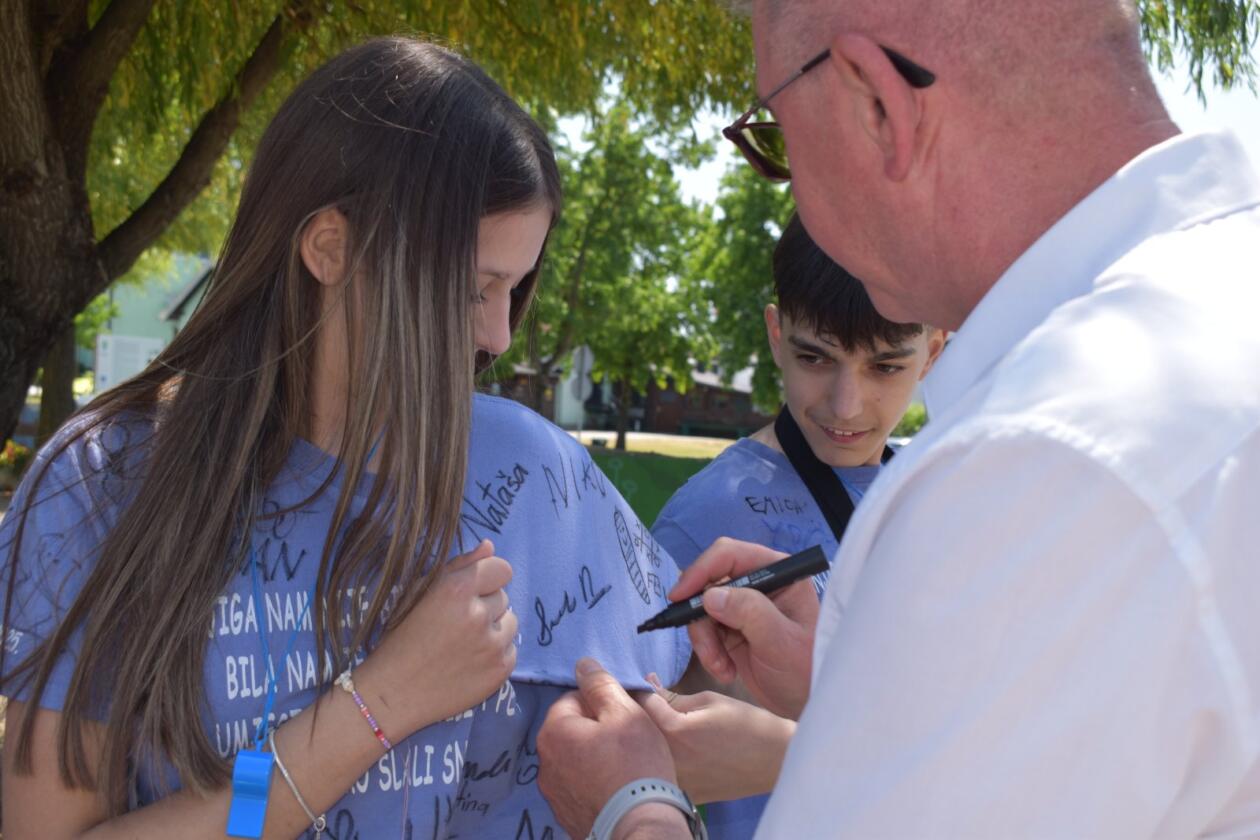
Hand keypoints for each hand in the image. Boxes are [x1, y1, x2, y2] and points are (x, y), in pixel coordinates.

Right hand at [358, 539, 516, 734]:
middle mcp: (478, 614)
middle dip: (485, 606)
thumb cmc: (401, 639)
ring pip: (511, 622)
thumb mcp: (420, 593)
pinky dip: (496, 654)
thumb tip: (490, 546)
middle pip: (504, 596)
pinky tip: (470, 661)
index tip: (471, 592)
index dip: (487, 578)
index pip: (501, 568)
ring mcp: (492, 644)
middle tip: (457, 624)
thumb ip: (459, 566)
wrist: (393, 694)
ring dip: (494, 629)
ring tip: (464, 643)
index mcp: (456, 590)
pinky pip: (511, 650)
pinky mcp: (500, 670)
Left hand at [537, 658, 676, 837]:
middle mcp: (544, 763)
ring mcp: (554, 793)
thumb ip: (601, 685)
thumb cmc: (635, 764)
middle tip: (628, 739)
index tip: (623, 714)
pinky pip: (579, 786)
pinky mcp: (566, 815)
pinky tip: (617, 787)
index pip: (573, 699)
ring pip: (575, 760)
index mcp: (553, 732)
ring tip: (625, 766)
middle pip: (572, 730)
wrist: (641, 826)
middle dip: (596, 729)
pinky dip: (594, 782)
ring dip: (594, 757)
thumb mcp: (625, 713)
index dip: (601, 702)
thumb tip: (582, 663)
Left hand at [639, 680, 794, 803]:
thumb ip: (672, 697)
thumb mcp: (708, 700)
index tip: (640, 683)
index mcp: (675, 730)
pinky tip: (678, 747)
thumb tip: (647, 685)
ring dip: (648, 737)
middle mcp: (670, 759)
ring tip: (663, 724)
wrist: (776, 762)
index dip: (637, 689)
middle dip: (638, 713)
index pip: (639, 703)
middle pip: (638, 731)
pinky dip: (662, 758)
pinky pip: (662, 772)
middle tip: (648, 700)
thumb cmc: (746, 725)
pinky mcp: (685, 793)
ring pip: (648, 754)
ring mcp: (677, 781)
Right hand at [671, 538, 819, 718]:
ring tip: (722, 668)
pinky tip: (726, 670)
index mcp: (777, 573)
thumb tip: (710, 595)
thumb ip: (749, 613)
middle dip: (701, 617)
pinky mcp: (731, 628)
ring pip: (702, 609)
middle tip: (705, 646)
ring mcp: (743, 607)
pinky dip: (708, 652)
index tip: (679, 596)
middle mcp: (758, 584)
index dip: (701, 570)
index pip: (730, 555)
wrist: (806, 704)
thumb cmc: (806, 670)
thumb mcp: (781, 641)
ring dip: (705, 641)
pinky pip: (704, 631)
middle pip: (709, 582)